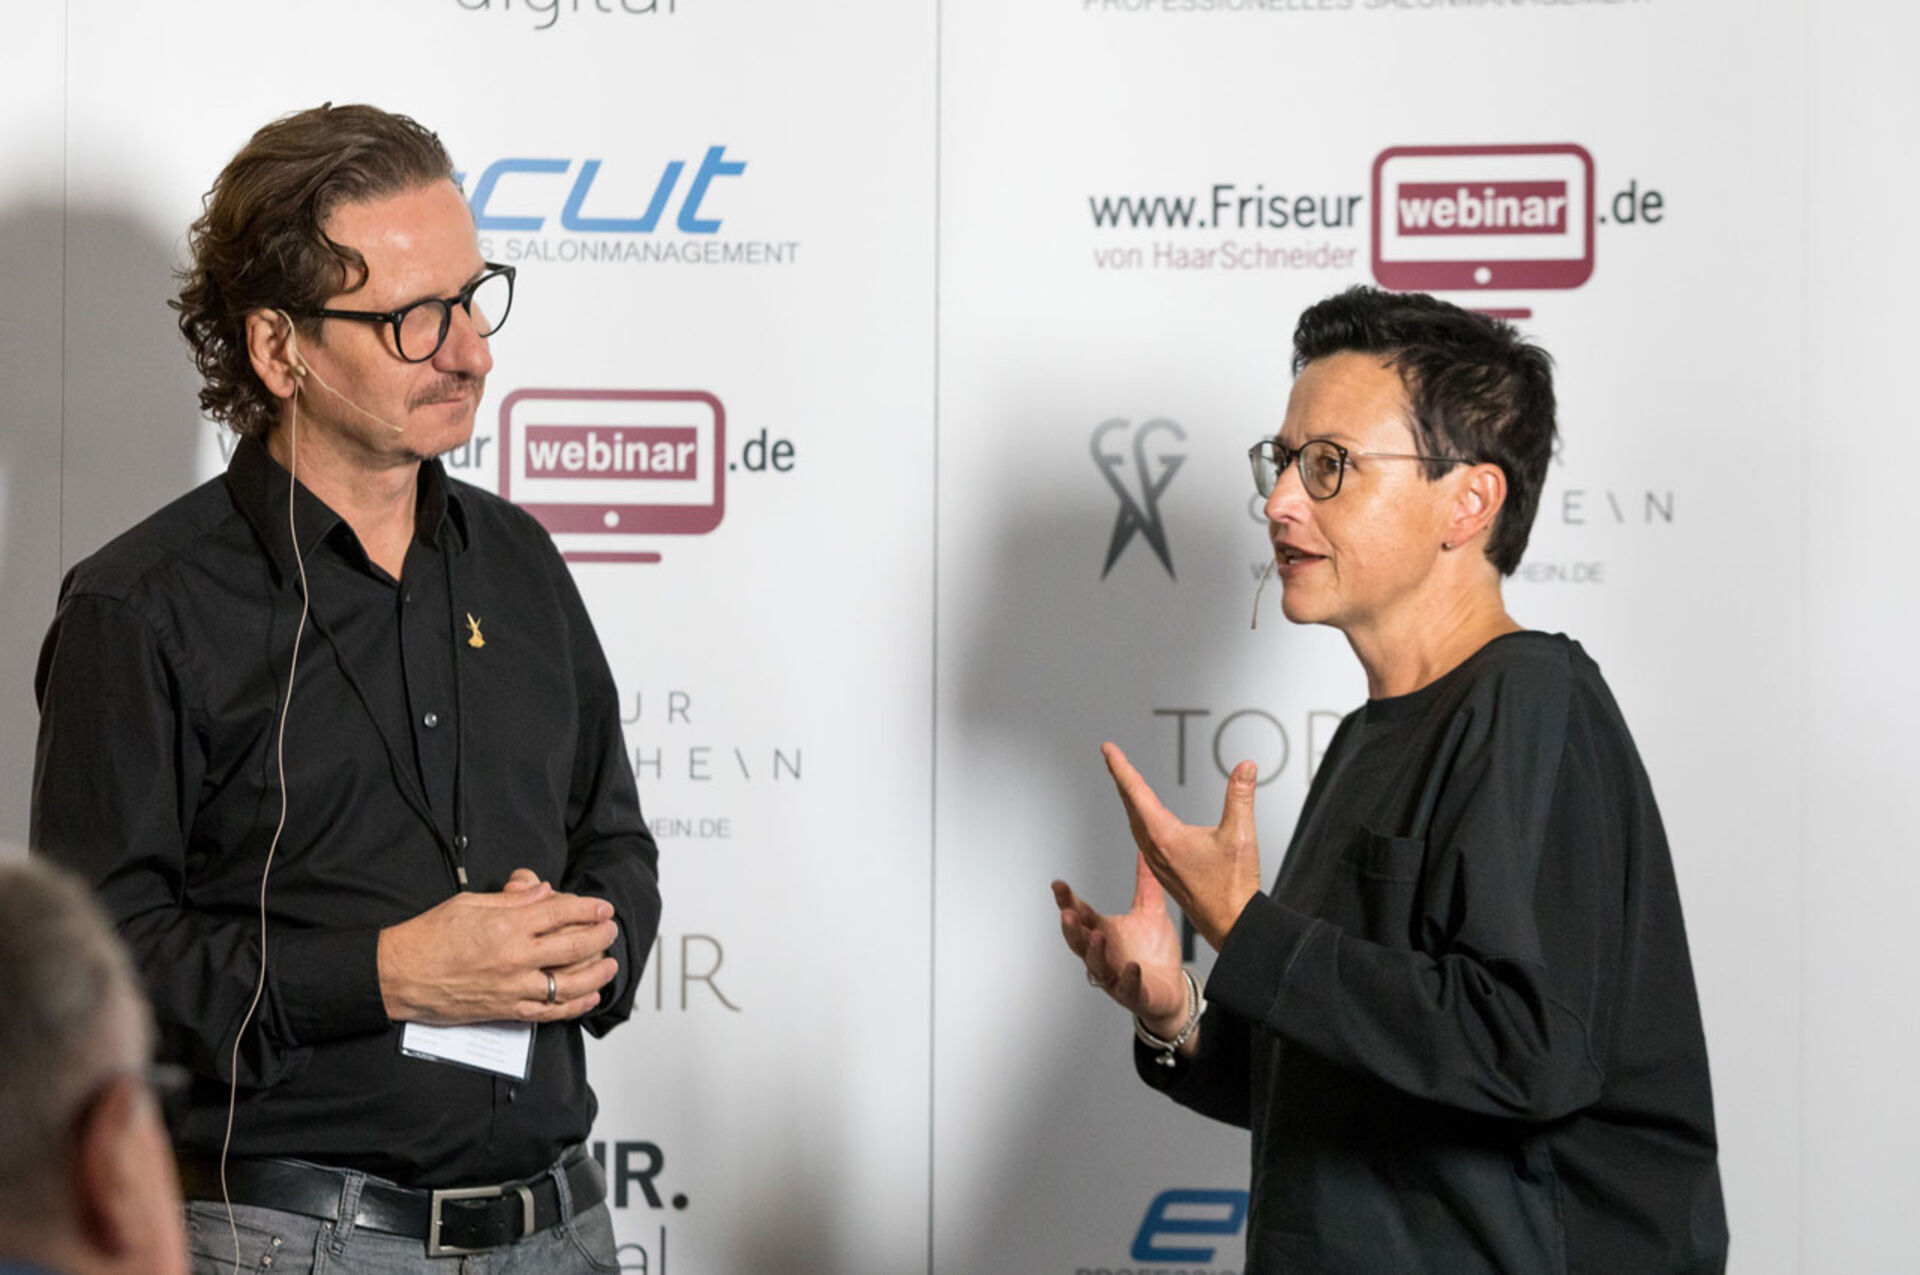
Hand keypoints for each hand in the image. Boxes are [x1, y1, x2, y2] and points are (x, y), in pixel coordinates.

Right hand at [377, 873, 619, 1024]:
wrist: (399, 975)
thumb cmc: (428, 936)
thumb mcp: (469, 903)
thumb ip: (512, 900)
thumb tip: (543, 892)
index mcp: (506, 925)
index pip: (561, 913)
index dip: (588, 908)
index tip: (602, 907)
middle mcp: (514, 956)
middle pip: (574, 945)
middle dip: (600, 936)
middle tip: (610, 930)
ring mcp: (512, 986)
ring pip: (569, 982)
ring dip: (597, 973)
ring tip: (610, 963)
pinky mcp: (505, 1010)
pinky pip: (548, 1011)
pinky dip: (574, 1005)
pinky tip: (589, 996)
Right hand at [1051, 852, 1189, 1038]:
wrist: (1172, 990)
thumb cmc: (1156, 954)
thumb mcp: (1151, 911)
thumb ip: (1146, 882)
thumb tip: (1148, 849)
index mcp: (1105, 932)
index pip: (1081, 914)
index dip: (1068, 901)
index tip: (1058, 885)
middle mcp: (1105, 954)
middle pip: (1078, 942)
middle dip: (1071, 927)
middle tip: (1067, 912)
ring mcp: (1116, 976)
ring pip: (1096, 966)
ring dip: (1094, 952)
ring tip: (1097, 935)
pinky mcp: (1134, 994)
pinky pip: (1127, 988)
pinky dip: (1128, 978)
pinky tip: (1132, 967)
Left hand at [1103, 742, 1261, 952]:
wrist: (1231, 925)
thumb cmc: (1232, 887)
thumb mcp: (1239, 835)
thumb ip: (1241, 796)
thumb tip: (1245, 766)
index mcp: (1164, 836)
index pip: (1136, 791)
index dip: (1121, 767)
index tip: (1107, 749)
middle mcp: (1155, 848)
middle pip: (1130, 804)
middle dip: (1121, 778)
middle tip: (1111, 757)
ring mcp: (1158, 861)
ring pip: (1135, 822)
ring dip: (1129, 799)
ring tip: (1125, 782)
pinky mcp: (1165, 871)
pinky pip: (1143, 837)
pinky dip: (1139, 818)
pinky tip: (1145, 819)